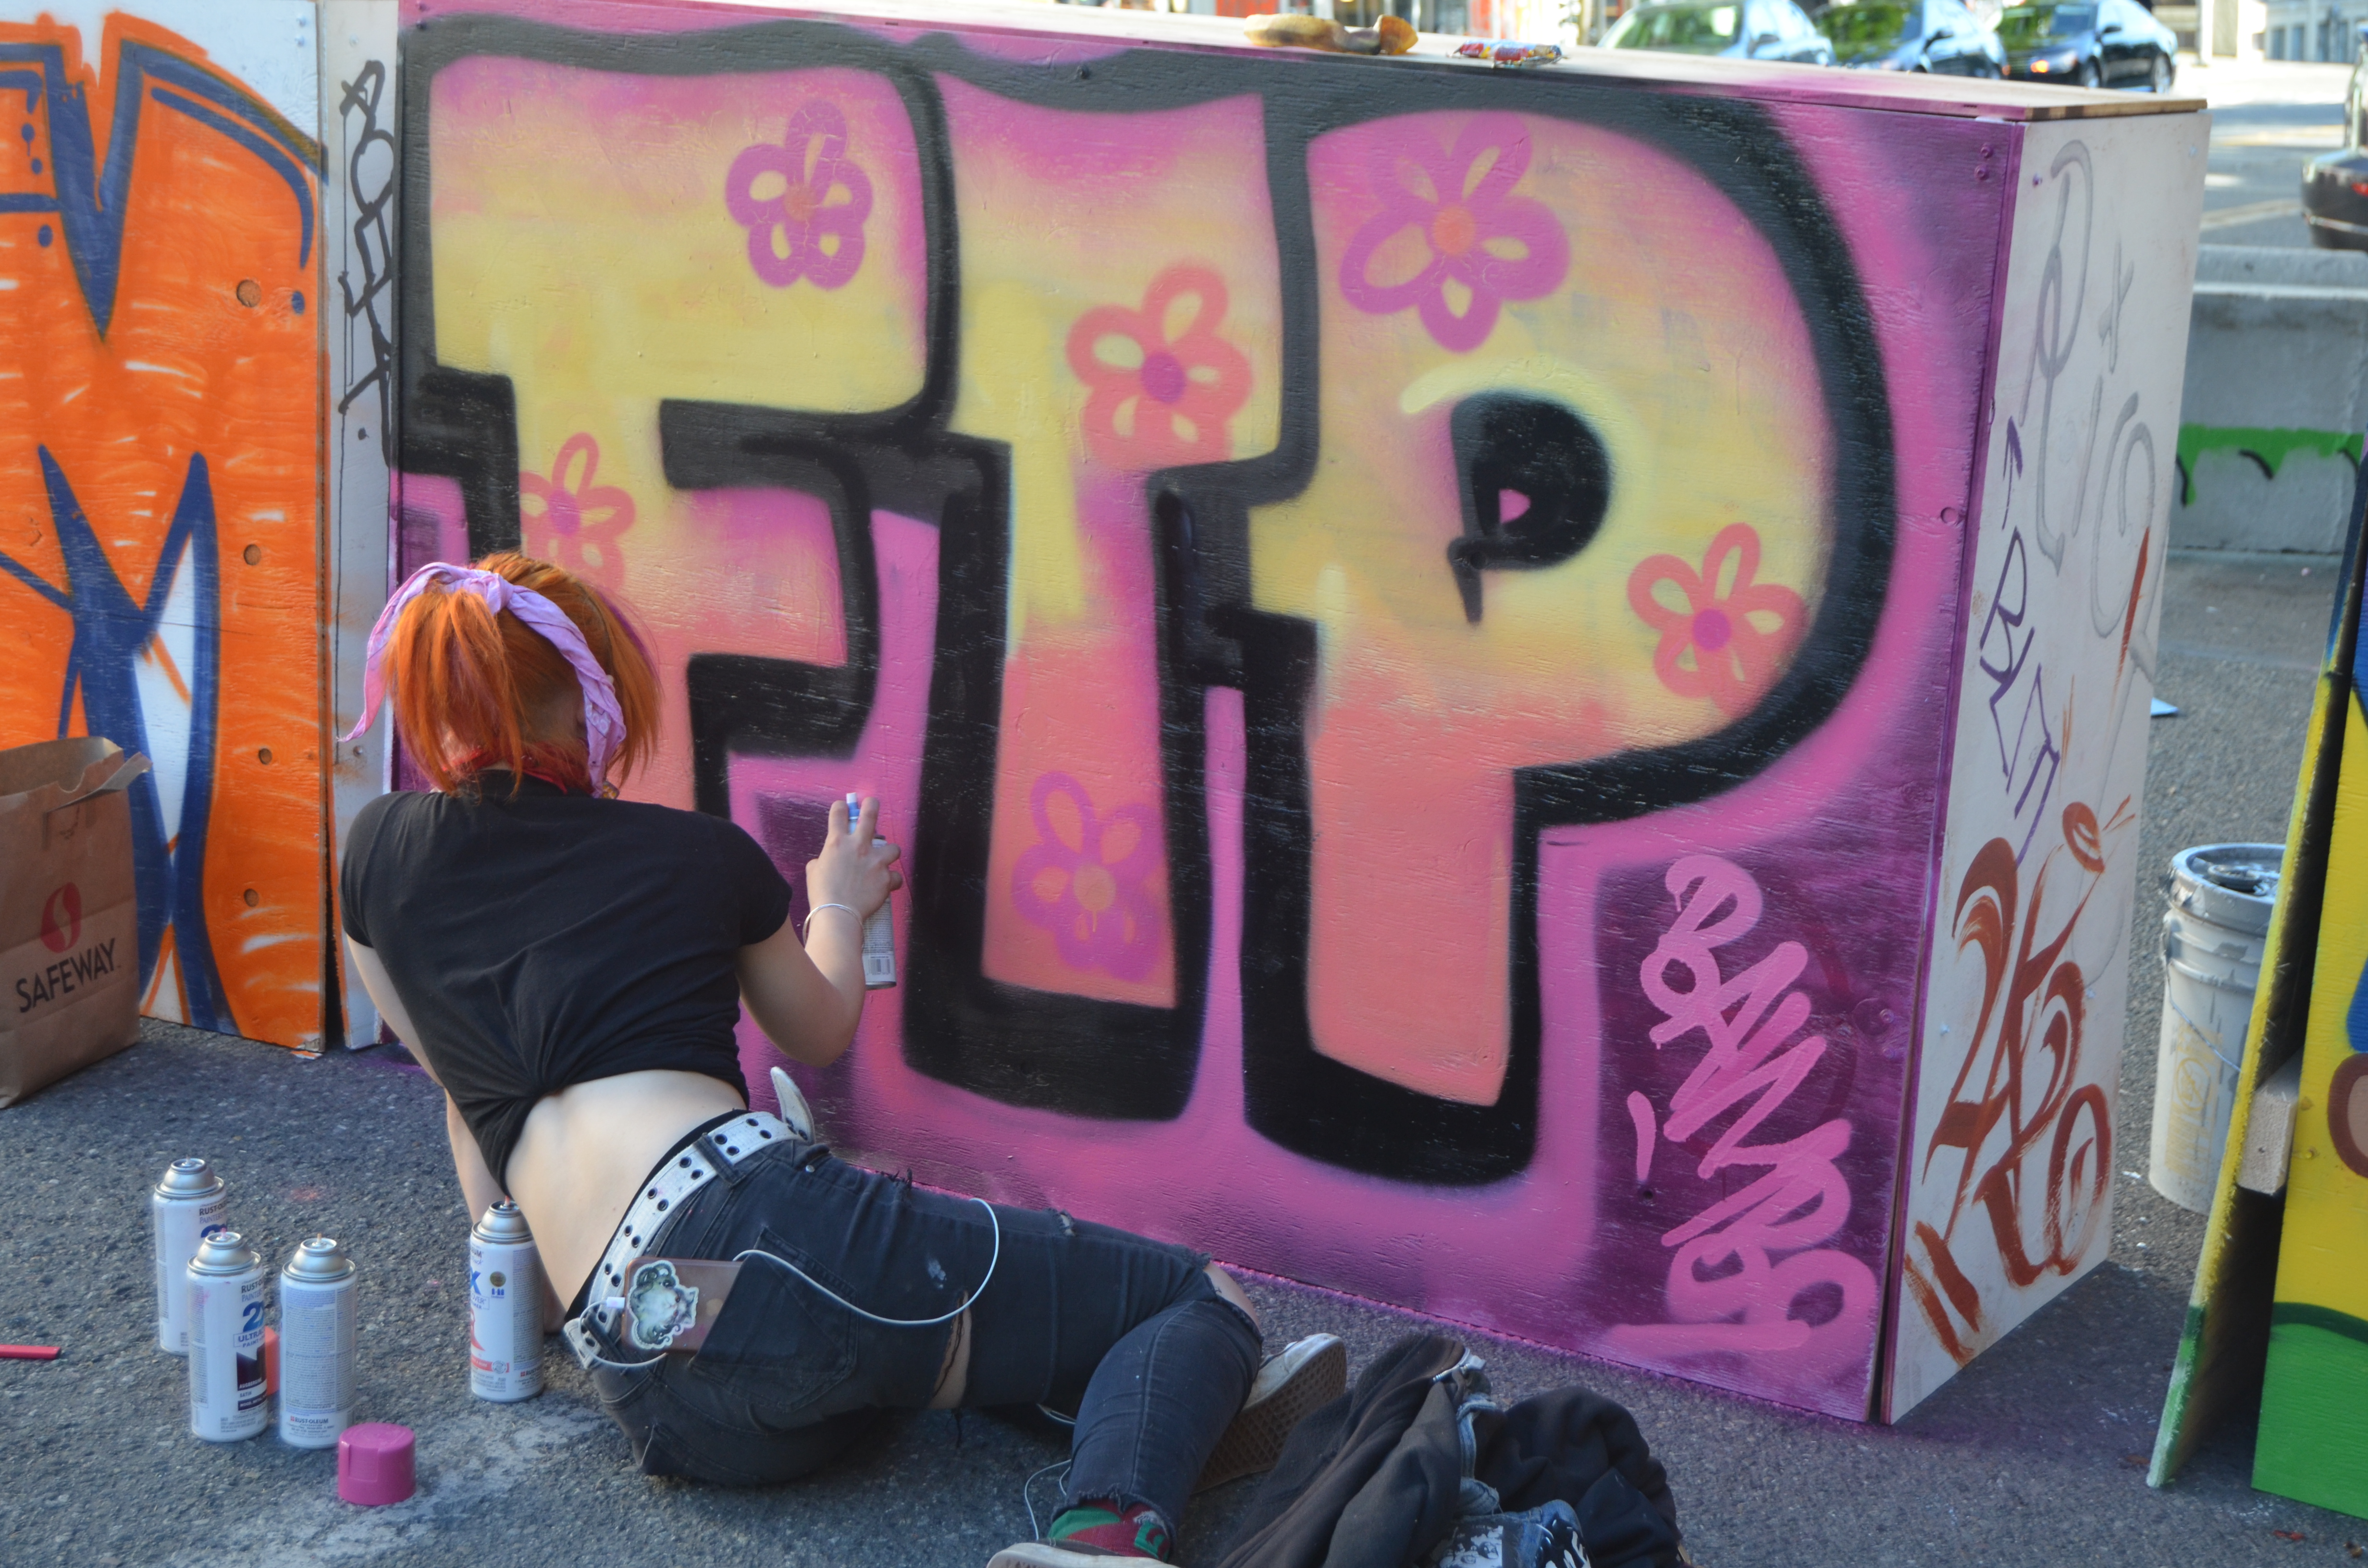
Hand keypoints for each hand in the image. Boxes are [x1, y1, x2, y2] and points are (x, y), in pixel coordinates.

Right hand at [807, 796, 903, 921]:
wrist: (837, 914)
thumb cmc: (822, 894)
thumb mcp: (813, 873)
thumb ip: (820, 862)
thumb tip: (822, 862)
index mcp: (837, 843)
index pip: (838, 813)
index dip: (841, 808)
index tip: (843, 808)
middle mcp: (858, 846)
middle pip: (870, 814)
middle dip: (872, 805)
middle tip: (872, 803)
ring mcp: (875, 861)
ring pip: (894, 848)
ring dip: (890, 854)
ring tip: (884, 862)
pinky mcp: (886, 878)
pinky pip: (896, 877)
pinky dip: (891, 882)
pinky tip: (886, 886)